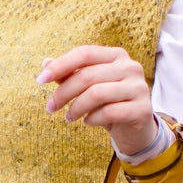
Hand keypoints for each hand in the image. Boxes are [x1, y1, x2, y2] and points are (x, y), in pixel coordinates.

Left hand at [38, 44, 159, 157]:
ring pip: (97, 94)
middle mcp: (130, 67)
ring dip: (76, 107)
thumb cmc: (108, 103)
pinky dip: (92, 118)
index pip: (84, 53)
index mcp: (116, 55)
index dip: (60, 65)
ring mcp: (139, 87)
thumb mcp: (88, 87)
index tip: (40, 80)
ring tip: (68, 117)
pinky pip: (109, 112)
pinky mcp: (142, 109)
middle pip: (88, 75)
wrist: (135, 129)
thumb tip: (46, 63)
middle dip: (64, 92)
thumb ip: (70, 74)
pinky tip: (87, 122)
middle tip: (50, 107)